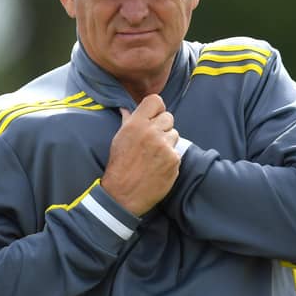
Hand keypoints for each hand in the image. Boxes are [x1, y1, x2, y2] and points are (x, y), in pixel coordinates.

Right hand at [101, 94, 179, 215]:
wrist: (123, 194)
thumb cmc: (119, 166)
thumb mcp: (119, 139)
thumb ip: (127, 121)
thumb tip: (126, 109)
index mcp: (136, 124)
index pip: (156, 101)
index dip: (157, 109)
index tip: (154, 118)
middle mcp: (151, 132)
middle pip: (169, 117)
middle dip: (163, 127)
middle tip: (153, 141)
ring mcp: (164, 146)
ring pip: (175, 134)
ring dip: (167, 142)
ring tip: (154, 155)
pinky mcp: (174, 160)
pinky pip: (177, 152)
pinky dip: (170, 158)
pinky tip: (158, 166)